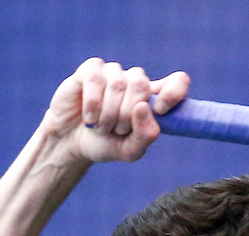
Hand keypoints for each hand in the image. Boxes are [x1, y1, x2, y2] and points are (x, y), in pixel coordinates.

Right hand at [42, 58, 189, 163]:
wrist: (70, 143)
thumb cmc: (104, 144)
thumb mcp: (129, 151)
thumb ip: (145, 136)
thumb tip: (143, 107)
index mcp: (152, 99)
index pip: (178, 82)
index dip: (173, 92)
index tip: (159, 110)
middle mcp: (135, 82)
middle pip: (141, 85)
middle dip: (127, 114)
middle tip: (116, 130)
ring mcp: (113, 73)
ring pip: (118, 83)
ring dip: (108, 114)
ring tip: (100, 127)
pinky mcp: (90, 70)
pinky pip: (96, 80)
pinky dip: (92, 104)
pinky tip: (88, 118)